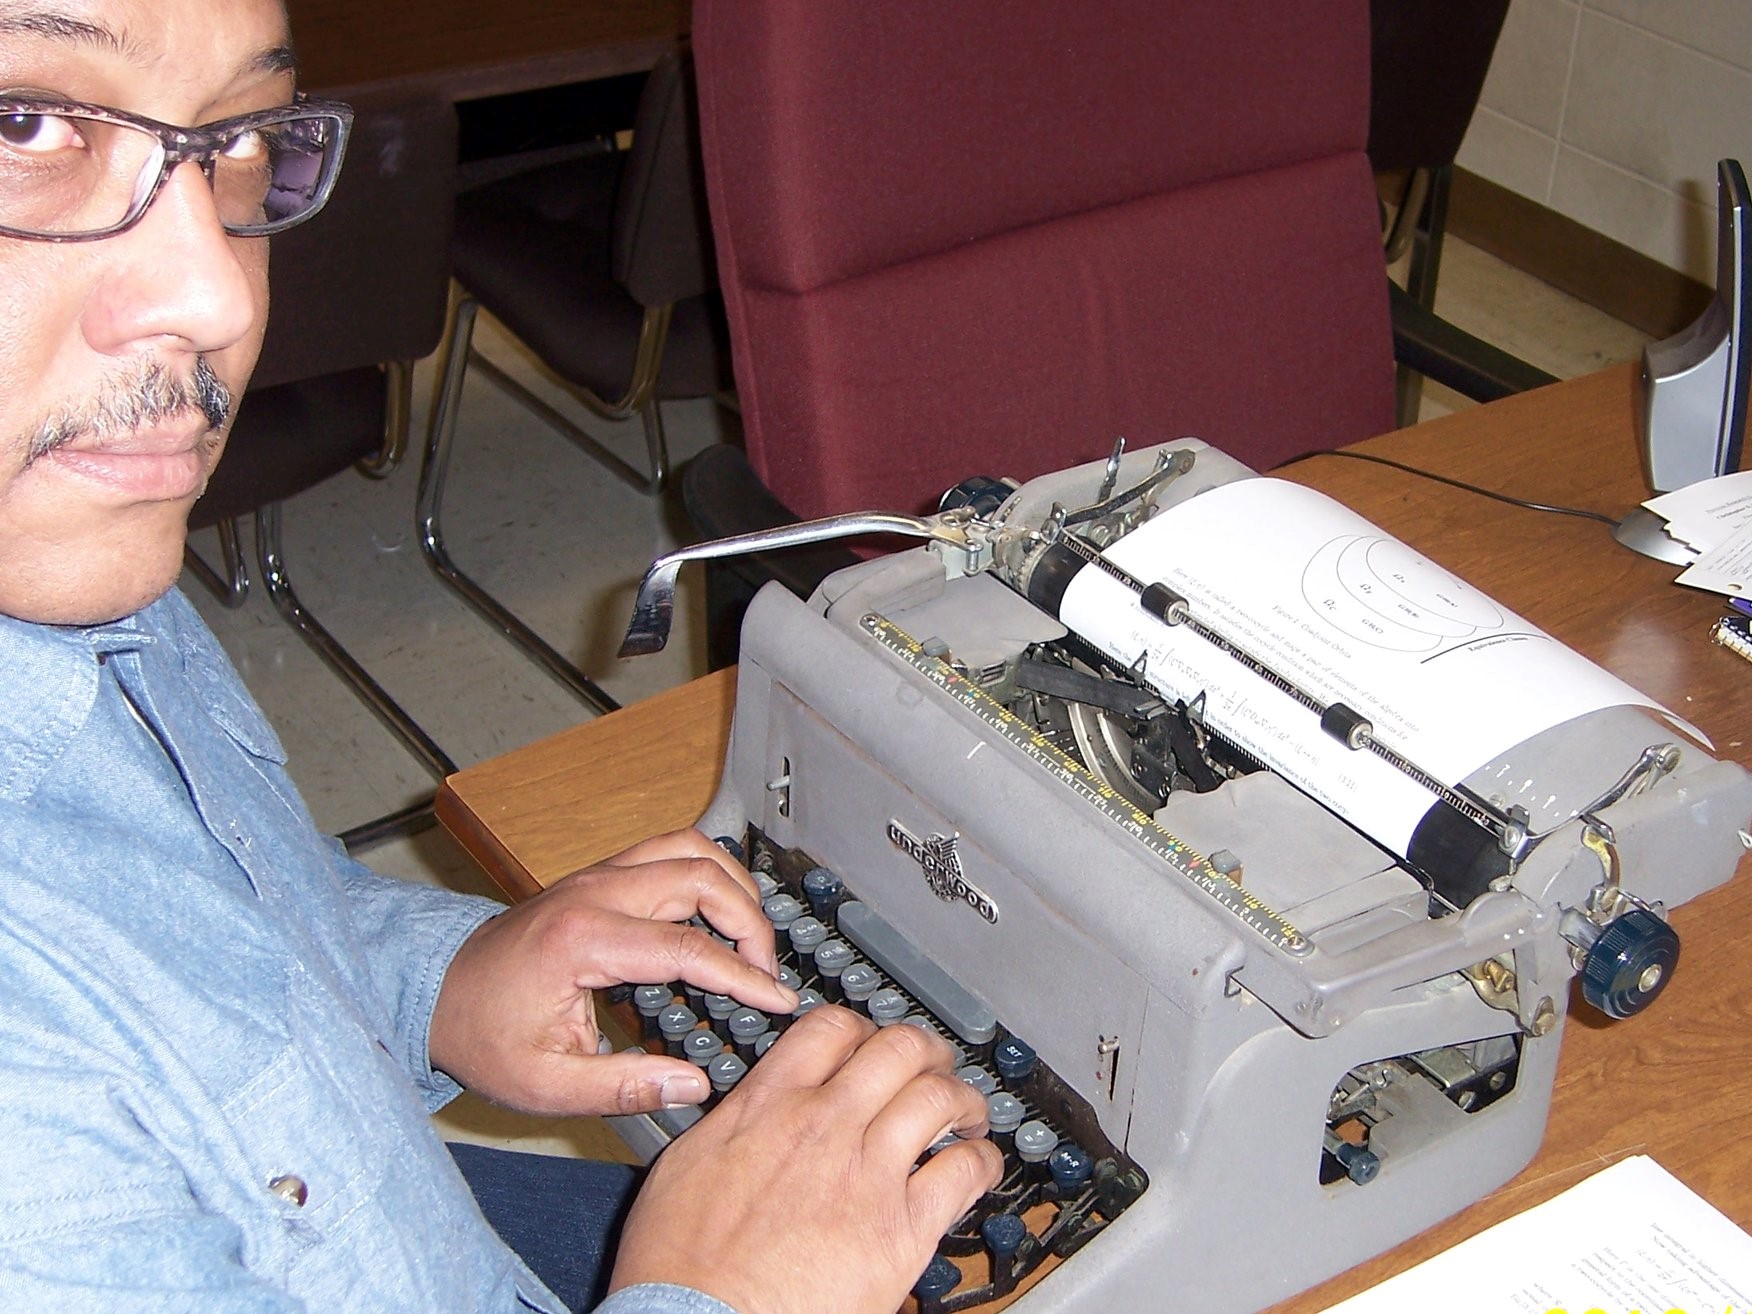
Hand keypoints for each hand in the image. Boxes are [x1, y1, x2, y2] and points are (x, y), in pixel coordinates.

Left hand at [429, 829, 795, 1116]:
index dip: (744, 976)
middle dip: (750, 922)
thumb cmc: (483, 1037)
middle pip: (700, 876)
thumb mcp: (545, 1084)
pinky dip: (706, 873)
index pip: (687, 946)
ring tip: (751, 938)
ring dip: (732, 885)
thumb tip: (692, 1085)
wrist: (435, 993)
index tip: (779, 1002)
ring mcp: (596, 876)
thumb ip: (622, 1087)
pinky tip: (718, 915)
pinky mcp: (599, 876)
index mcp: (582, 939)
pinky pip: (667, 851)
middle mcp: (593, 893)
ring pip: (688, 848)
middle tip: (765, 973)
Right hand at [610, 1006, 1004, 1313]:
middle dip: (925, 1051)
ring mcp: (867, 1173)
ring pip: (939, 1098)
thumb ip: (734, 1124)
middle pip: (897, 1049)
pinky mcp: (900, 1229)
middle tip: (933, 1067)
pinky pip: (962, 1172)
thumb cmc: (679, 1264)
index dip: (863, 1029)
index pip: (830, 1029)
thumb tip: (750, 1112)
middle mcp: (823, 1126)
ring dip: (963, 1099)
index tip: (872, 1045)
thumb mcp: (688, 1164)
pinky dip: (981, 1163)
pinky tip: (978, 1167)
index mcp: (766, 1106)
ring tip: (967, 1113)